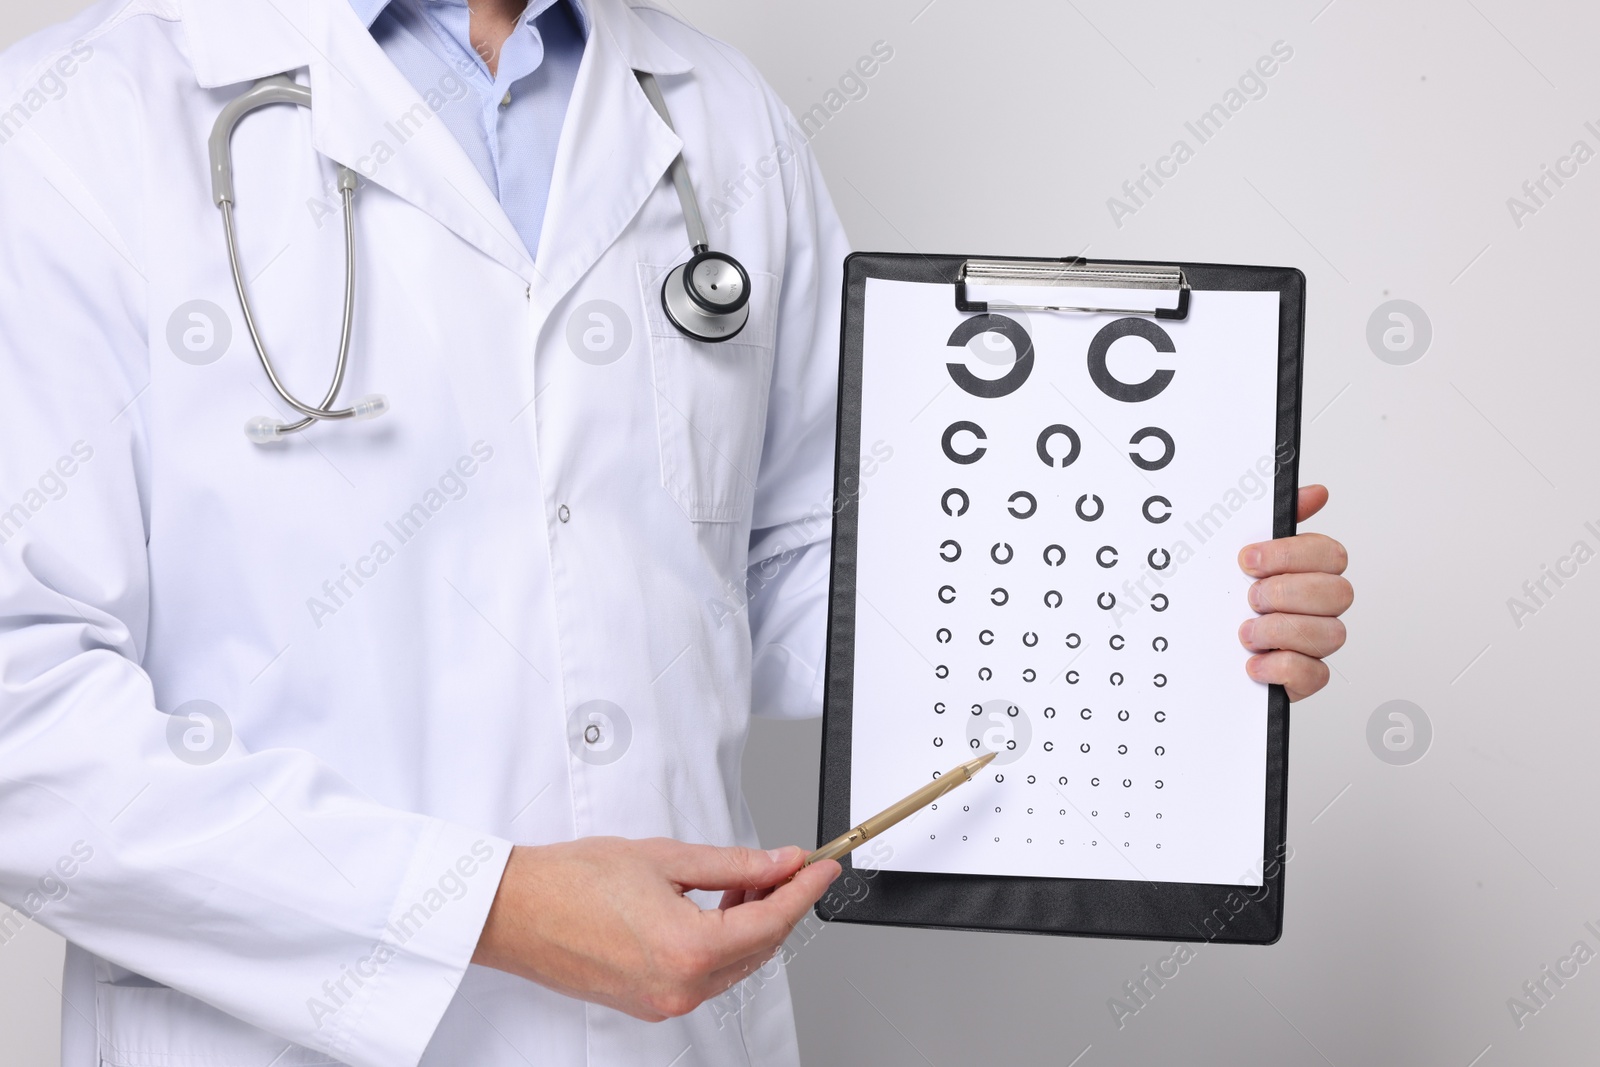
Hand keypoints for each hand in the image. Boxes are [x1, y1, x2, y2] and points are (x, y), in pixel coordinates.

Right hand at [471, 837, 839, 1019]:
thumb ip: (732, 865)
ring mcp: (663, 1001)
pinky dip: (721, 942)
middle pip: (759, 947)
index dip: (804, 890)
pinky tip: (717, 907)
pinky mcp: (647, 1003)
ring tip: (747, 879)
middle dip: (780, 904)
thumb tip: (777, 864)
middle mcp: (680, 988)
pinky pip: (705, 974)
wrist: (513, 910)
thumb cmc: (570, 881)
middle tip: (787, 865)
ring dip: (750, 923)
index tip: (822, 868)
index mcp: (688, 950)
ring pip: (734, 964)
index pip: (771, 920)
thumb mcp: (663, 858)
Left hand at [1237, 485, 1351, 700]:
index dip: (1291, 555)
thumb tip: (1315, 492)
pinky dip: (1281, 667)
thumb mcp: (1240, 556)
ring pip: (1332, 634)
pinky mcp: (1303, 678)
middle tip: (1250, 597)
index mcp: (1309, 571)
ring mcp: (1314, 643)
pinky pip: (1316, 675)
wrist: (1198, 652)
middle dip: (1287, 593)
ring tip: (1246, 632)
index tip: (1249, 559)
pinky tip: (1253, 662)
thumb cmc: (1227, 598)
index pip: (1330, 554)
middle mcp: (1319, 606)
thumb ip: (1273, 520)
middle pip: (1338, 593)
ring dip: (1281, 630)